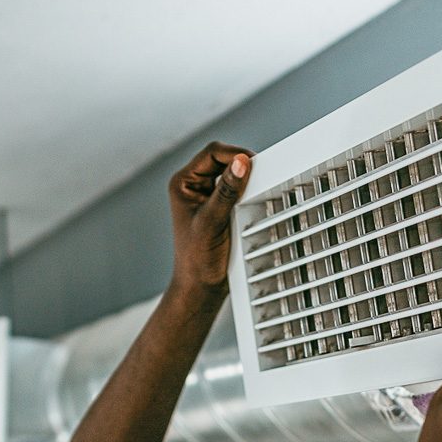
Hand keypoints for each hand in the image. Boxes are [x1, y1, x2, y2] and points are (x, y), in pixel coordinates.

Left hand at [167, 141, 252, 293]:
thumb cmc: (197, 260)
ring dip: (245, 180)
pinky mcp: (219, 208)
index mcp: (183, 184)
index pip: (212, 153)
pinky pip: (236, 190)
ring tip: (254, 190)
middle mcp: (193, 186)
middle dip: (241, 166)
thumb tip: (241, 163)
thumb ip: (226, 192)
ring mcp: (206, 197)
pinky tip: (253, 201)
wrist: (200, 287)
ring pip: (231, 174)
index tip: (253, 165)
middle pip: (223, 159)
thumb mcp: (212, 222)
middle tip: (258, 177)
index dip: (234, 154)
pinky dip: (247, 192)